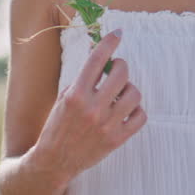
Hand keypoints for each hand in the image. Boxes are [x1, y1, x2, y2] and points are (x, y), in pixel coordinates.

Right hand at [34, 30, 145, 178]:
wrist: (55, 161)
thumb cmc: (58, 125)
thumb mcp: (64, 98)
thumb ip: (82, 78)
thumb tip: (99, 53)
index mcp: (75, 94)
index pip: (97, 60)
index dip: (109, 42)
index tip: (118, 34)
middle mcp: (92, 108)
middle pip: (121, 73)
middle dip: (121, 66)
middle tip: (116, 70)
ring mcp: (106, 125)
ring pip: (134, 93)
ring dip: (129, 89)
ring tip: (120, 93)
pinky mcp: (117, 139)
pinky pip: (140, 116)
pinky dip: (136, 110)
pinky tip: (126, 110)